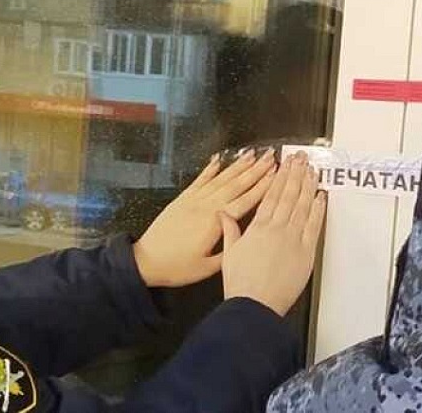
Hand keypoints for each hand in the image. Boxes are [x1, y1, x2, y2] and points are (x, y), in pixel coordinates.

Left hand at [134, 149, 275, 286]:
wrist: (145, 261)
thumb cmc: (177, 267)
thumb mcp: (207, 267)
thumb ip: (228, 251)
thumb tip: (245, 239)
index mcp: (215, 223)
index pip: (244, 201)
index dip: (262, 187)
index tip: (275, 174)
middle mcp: (206, 206)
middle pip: (236, 184)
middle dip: (255, 170)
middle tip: (270, 156)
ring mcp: (193, 200)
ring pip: (220, 179)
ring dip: (237, 166)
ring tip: (251, 154)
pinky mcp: (182, 199)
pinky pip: (199, 180)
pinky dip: (209, 169)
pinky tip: (218, 159)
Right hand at [220, 152, 326, 316]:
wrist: (254, 305)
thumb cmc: (240, 283)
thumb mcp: (230, 253)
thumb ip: (230, 230)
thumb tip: (223, 213)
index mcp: (258, 227)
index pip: (271, 194)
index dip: (279, 176)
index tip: (285, 163)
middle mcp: (277, 228)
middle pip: (289, 194)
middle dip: (296, 173)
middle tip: (302, 158)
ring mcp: (293, 238)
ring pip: (303, 205)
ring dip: (308, 185)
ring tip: (312, 170)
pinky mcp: (306, 252)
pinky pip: (314, 225)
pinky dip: (318, 209)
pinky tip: (321, 196)